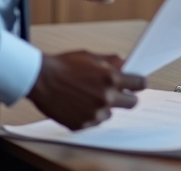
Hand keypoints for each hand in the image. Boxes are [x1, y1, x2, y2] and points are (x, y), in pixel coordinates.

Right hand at [28, 51, 145, 129]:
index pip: (140, 84)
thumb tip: (124, 63)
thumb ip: (110, 61)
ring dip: (104, 106)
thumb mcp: (90, 56)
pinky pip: (94, 121)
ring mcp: (94, 114)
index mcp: (110, 78)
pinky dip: (89, 114)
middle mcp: (106, 98)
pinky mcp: (82, 124)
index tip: (137, 83)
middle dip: (127, 97)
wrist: (40, 79)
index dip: (139, 83)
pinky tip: (77, 103)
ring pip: (110, 113)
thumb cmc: (63, 65)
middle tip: (119, 93)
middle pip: (132, 103)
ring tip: (87, 96)